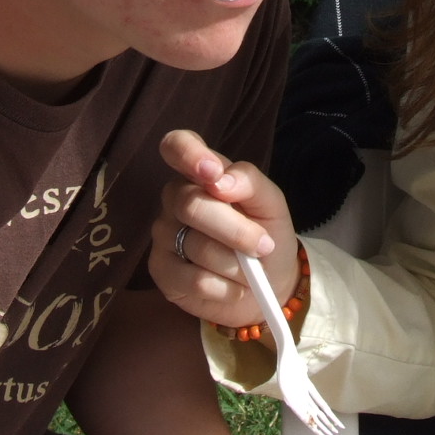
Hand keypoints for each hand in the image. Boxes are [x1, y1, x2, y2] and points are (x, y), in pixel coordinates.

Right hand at [151, 128, 300, 327]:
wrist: (271, 284)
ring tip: (250, 271)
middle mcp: (175, 199)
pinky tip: (233, 288)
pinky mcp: (161, 271)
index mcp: (200, 173)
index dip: (189, 154)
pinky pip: (193, 280)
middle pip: (191, 204)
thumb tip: (220, 180)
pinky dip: (225, 288)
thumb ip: (250, 182)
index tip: (212, 174)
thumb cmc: (268, 234)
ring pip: (196, 246)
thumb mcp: (272, 204)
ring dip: (236, 265)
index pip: (177, 146)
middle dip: (235, 230)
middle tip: (263, 246)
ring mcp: (164, 235)